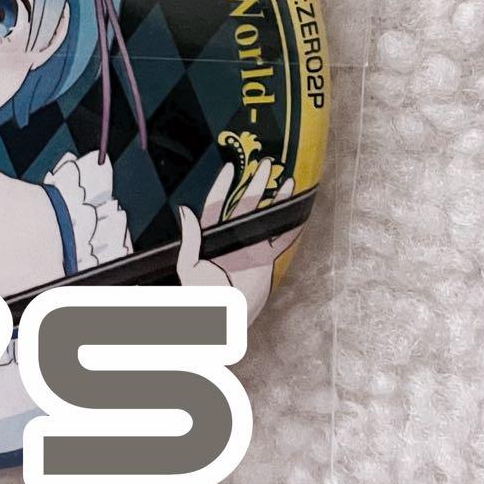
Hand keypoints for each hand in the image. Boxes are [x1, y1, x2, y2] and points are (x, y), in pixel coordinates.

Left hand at [176, 159, 303, 321]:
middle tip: (265, 165)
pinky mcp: (265, 260)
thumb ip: (191, 237)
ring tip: (287, 182)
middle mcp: (232, 237)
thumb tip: (185, 209)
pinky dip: (291, 228)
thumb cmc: (201, 294)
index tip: (230, 168)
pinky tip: (298, 212)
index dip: (223, 186)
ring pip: (266, 218)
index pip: (218, 204)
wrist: (222, 318)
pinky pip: (281, 241)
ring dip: (276, 200)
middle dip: (256, 184)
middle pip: (246, 204)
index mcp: (212, 236)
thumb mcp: (190, 265)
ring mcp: (250, 247)